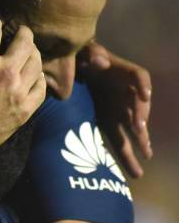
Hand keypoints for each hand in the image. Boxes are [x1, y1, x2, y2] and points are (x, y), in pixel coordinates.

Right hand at [0, 11, 45, 163]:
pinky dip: (40, 78)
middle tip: (19, 31)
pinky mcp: (25, 110)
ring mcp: (18, 92)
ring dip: (33, 52)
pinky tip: (35, 76)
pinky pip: (41, 89)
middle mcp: (6, 72)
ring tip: (29, 51)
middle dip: (22, 31)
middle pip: (25, 41)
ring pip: (37, 63)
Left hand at [78, 42, 151, 177]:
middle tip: (140, 131)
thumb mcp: (85, 52)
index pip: (139, 77)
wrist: (77, 69)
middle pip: (138, 107)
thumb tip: (100, 60)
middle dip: (140, 119)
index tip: (145, 95)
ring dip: (140, 142)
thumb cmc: (84, 58)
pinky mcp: (109, 122)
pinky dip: (128, 154)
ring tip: (145, 155)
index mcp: (123, 74)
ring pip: (134, 128)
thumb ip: (92, 54)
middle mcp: (126, 93)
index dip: (143, 85)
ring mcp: (120, 110)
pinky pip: (121, 140)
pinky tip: (135, 170)